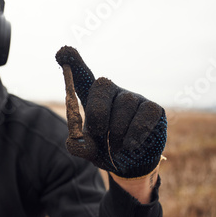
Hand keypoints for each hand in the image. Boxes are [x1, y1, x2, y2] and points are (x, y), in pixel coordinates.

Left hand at [55, 46, 166, 178]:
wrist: (130, 165)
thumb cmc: (105, 151)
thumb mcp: (87, 151)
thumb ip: (76, 145)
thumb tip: (76, 141)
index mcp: (93, 99)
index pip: (83, 78)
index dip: (74, 63)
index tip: (62, 51)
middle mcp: (113, 93)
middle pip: (102, 86)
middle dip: (98, 111)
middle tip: (99, 132)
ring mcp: (135, 99)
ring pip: (125, 103)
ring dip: (117, 130)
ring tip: (116, 146)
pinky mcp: (154, 108)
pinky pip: (145, 114)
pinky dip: (135, 132)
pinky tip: (131, 145)